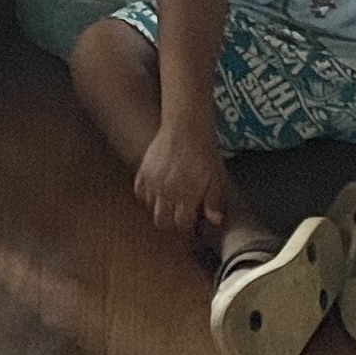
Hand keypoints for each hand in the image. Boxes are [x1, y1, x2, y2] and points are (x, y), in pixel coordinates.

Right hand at [134, 117, 231, 240]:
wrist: (186, 127)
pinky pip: (139, 192)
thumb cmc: (204, 153)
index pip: (182, 224)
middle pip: (162, 221)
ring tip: (169, 201)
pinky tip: (156, 191)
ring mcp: (152, 182)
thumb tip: (215, 221)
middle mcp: (167, 193)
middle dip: (171, 222)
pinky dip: (146, 195)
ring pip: (150, 208)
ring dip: (160, 208)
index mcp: (186, 196)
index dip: (188, 226)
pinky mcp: (143, 171)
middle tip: (179, 215)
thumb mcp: (216, 178)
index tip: (192, 222)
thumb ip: (213, 201)